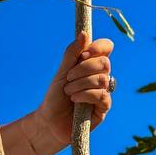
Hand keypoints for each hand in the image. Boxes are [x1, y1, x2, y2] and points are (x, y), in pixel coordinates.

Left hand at [32, 30, 114, 149]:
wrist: (49, 121)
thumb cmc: (55, 96)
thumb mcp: (61, 73)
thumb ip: (72, 54)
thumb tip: (84, 33)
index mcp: (91, 65)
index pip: (106, 48)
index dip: (98, 47)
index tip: (83, 54)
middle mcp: (101, 76)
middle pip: (105, 62)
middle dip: (84, 68)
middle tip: (69, 77)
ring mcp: (104, 92)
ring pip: (102, 79)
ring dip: (81, 84)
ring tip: (68, 92)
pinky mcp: (104, 108)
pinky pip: (102, 95)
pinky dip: (85, 95)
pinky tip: (74, 100)